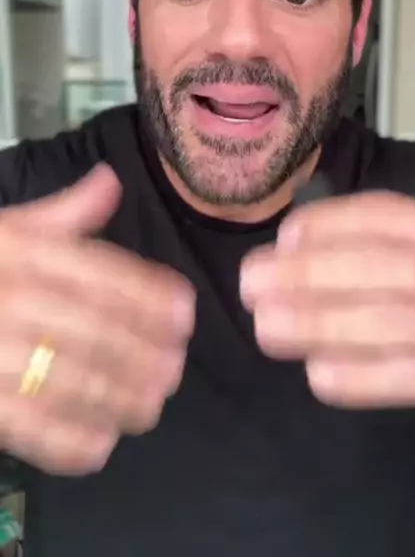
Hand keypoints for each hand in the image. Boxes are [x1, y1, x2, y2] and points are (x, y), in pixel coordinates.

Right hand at [0, 166, 194, 474]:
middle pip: (90, 328)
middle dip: (139, 353)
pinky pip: (26, 427)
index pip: (95, 272)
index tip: (184, 313)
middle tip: (174, 372)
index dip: (146, 293)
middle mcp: (9, 295)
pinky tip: (100, 446)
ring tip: (149, 408)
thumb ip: (62, 213)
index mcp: (21, 250)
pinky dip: (65, 442)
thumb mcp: (7, 230)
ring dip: (115, 398)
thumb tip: (110, 181)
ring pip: (64, 379)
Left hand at [240, 191, 414, 410]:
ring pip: (396, 322)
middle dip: (315, 274)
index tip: (286, 233)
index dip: (337, 223)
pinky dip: (370, 379)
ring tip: (267, 326)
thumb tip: (324, 239)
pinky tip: (320, 376)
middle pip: (387, 268)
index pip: (398, 218)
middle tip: (252, 281)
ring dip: (325, 323)